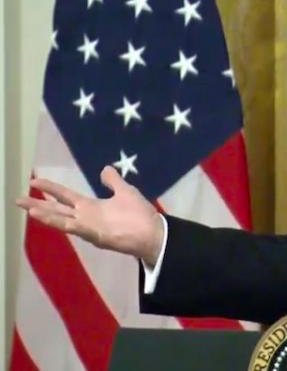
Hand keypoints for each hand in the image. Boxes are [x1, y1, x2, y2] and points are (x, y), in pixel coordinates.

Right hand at [16, 166, 164, 265]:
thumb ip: (113, 181)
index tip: (34, 181)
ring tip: (27, 208)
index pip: (66, 196)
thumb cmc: (139, 214)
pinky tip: (45, 217)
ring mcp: (88, 226)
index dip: (51, 189)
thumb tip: (104, 169)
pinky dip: (58, 222)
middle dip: (38, 204)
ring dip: (45, 214)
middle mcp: (86, 217)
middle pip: (58, 208)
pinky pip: (73, 227)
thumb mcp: (125, 192)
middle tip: (17, 198)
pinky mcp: (93, 234)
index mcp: (92, 207)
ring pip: (61, 219)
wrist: (153, 233)